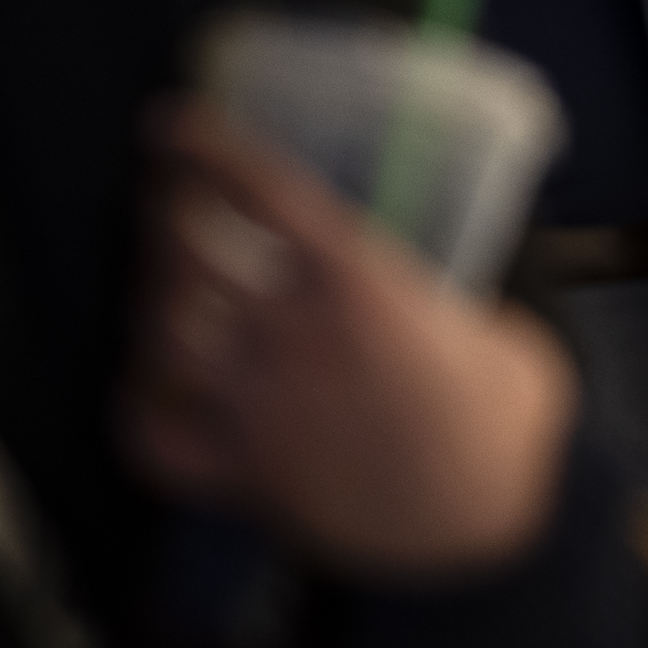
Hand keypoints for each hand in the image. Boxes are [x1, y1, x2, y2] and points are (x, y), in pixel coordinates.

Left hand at [122, 96, 574, 579]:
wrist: (496, 523)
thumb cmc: (509, 420)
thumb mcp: (489, 323)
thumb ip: (432, 291)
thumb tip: (402, 271)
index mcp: (363, 287)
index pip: (263, 195)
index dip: (210, 151)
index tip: (175, 124)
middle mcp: (293, 340)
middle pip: (186, 258)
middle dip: (163, 218)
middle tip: (165, 203)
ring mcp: (257, 411)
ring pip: (159, 336)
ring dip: (150, 301)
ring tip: (162, 285)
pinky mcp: (242, 476)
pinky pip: (151, 436)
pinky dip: (138, 404)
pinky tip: (149, 385)